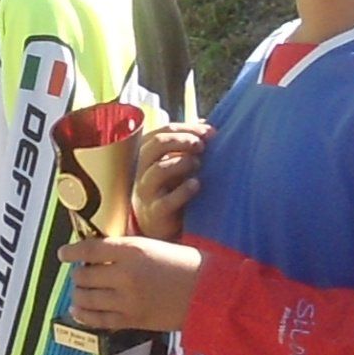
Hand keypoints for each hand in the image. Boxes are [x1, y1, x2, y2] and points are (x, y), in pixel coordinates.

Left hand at [67, 233, 200, 335]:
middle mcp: (125, 275)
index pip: (91, 249)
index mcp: (132, 250)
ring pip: (87, 297)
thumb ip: (127, 252)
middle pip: (85, 275)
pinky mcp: (132, 320)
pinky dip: (84, 314)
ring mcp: (127, 300)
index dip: (72, 252)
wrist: (209, 293)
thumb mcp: (155, 247)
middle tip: (81, 273)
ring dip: (80, 293)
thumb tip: (100, 256)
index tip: (62, 254)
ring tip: (80, 291)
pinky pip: (98, 319)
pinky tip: (78, 310)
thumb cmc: (186, 264)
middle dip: (79, 274)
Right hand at [132, 119, 209, 239]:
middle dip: (182, 140)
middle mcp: (142, 170)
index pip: (162, 132)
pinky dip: (183, 190)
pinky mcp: (155, 212)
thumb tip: (207, 125)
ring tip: (198, 164)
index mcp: (147, 155)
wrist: (162, 229)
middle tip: (202, 146)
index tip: (210, 132)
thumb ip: (189, 145)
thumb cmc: (172, 191)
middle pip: (156, 145)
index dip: (186, 128)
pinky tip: (196, 184)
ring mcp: (146, 192)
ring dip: (182, 162)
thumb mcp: (178, 165)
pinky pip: (166, 200)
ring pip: (158, 169)